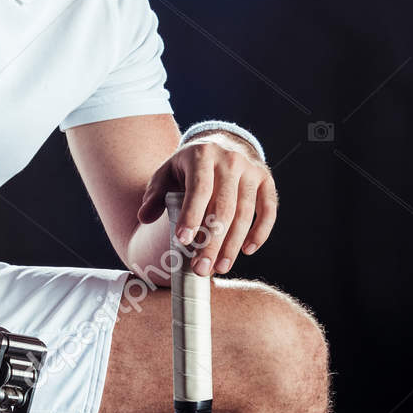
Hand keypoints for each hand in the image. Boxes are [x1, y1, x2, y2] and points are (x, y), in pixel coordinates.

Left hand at [136, 130, 276, 276]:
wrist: (222, 144)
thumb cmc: (190, 167)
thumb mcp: (168, 173)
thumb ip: (154, 195)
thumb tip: (144, 217)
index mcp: (202, 155)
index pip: (199, 190)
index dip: (192, 217)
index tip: (183, 242)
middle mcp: (230, 160)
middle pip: (223, 207)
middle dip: (212, 242)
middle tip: (201, 269)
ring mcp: (251, 170)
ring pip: (245, 213)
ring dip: (233, 245)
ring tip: (220, 268)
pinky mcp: (266, 181)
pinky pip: (268, 210)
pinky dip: (260, 232)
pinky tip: (247, 250)